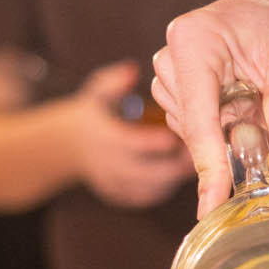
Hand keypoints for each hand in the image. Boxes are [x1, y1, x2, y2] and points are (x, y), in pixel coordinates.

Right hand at [71, 61, 191, 207]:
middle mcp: (109, 165)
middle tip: (200, 153)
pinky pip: (147, 197)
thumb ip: (114, 82)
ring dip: (175, 178)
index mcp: (105, 138)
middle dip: (176, 165)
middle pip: (148, 173)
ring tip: (196, 162)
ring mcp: (114, 183)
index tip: (183, 135)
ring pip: (151, 188)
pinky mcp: (121, 196)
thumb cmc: (92, 114)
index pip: (134, 144)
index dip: (160, 142)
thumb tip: (132, 71)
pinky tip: (181, 174)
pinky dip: (166, 188)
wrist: (68, 147)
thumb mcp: (97, 91)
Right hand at [151, 0, 268, 214]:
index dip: (209, 163)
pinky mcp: (183, 80)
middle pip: (193, 126)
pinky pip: (198, 121)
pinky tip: (250, 102)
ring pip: (193, 127)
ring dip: (231, 127)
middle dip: (232, 136)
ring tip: (262, 99)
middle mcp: (174, 52)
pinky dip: (226, 122)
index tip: (213, 204)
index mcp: (195, 40)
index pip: (197, 117)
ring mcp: (175, 67)